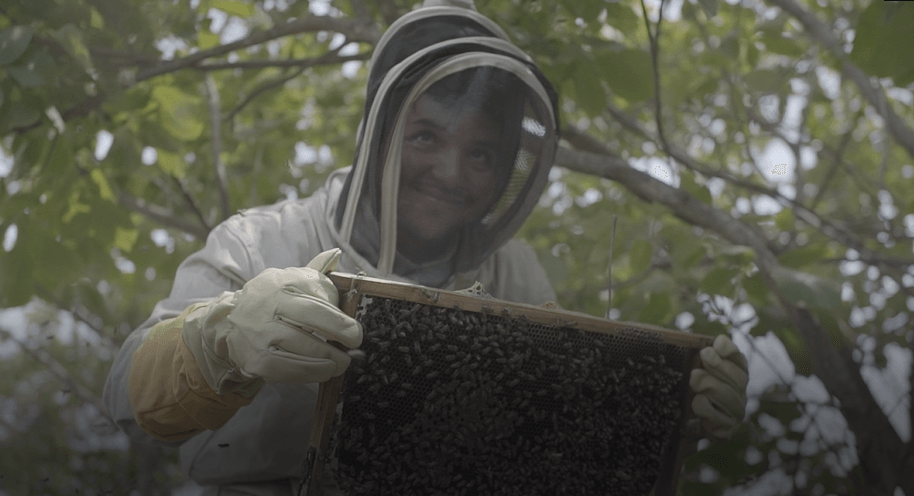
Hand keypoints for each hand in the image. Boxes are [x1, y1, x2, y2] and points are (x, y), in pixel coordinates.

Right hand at [186, 248, 362, 389]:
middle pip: (308, 317)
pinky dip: (311, 372)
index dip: (337, 312)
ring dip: (328, 357)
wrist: (228, 323)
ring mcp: (258, 333)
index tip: (354, 326)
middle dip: (338, 330)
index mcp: (279, 283)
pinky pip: (287, 369)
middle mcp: (267, 305)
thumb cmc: (270, 301)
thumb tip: (335, 254)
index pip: (314, 292)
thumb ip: (315, 271)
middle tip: (355, 340)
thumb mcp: (288, 280)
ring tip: (343, 361)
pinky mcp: (255, 359)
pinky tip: (325, 370)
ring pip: (300, 346)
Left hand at [689, 334, 747, 440]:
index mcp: (736, 375)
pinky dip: (703, 407)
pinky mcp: (726, 430)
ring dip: (709, 384)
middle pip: (738, 377)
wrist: (686, 423)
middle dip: (719, 364)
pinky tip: (696, 403)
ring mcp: (736, 413)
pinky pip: (716, 416)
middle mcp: (741, 393)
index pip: (740, 360)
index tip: (716, 344)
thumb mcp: (695, 368)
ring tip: (695, 380)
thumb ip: (703, 355)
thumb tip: (713, 343)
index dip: (730, 351)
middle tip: (704, 355)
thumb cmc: (692, 389)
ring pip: (728, 396)